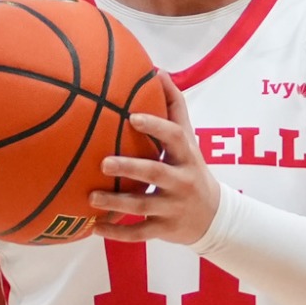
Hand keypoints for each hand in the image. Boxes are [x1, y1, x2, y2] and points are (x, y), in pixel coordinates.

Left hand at [91, 74, 221, 246]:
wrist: (214, 217)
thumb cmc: (192, 169)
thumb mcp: (189, 140)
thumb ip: (174, 107)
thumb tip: (158, 71)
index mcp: (186, 156)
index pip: (174, 137)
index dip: (155, 127)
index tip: (132, 118)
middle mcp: (182, 181)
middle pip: (156, 173)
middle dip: (131, 168)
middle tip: (104, 161)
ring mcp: (173, 207)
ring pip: (144, 205)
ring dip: (116, 202)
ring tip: (91, 197)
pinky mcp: (164, 229)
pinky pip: (139, 233)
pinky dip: (117, 232)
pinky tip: (94, 227)